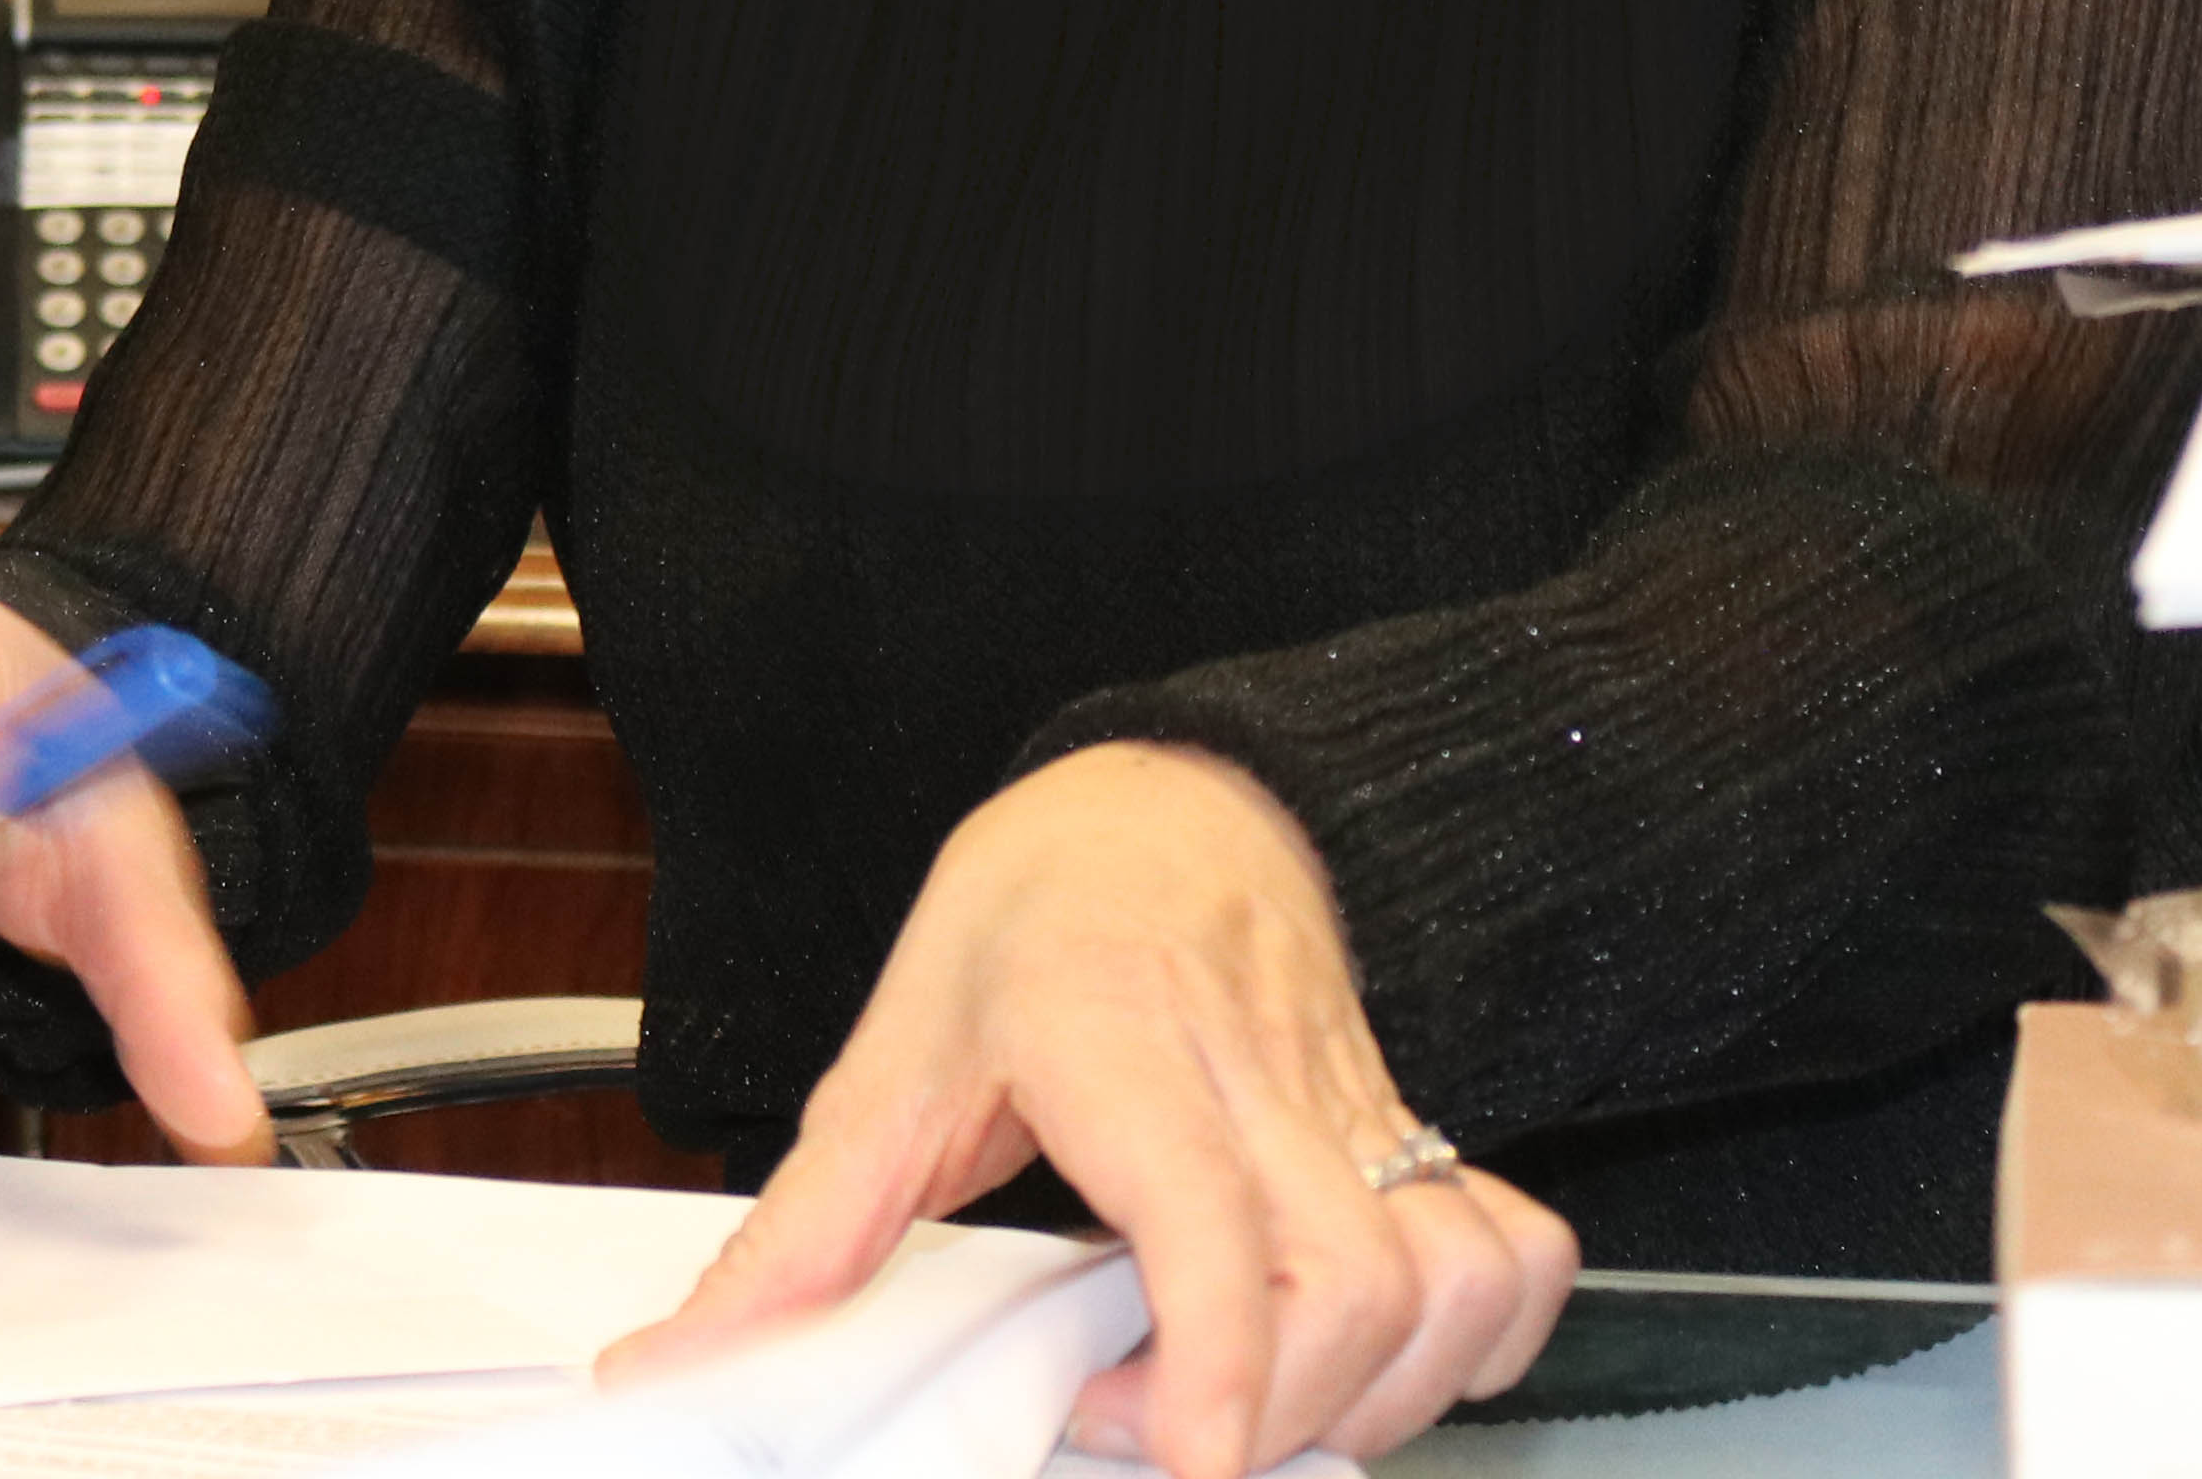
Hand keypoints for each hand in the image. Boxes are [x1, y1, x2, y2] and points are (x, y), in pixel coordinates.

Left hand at [604, 744, 1572, 1478]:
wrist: (1172, 790)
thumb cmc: (1044, 901)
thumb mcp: (900, 1047)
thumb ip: (808, 1227)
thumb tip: (693, 1357)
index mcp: (1119, 1037)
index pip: (1213, 1213)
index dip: (1219, 1360)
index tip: (1185, 1458)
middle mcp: (1257, 1073)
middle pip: (1350, 1279)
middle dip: (1270, 1410)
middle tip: (1144, 1424)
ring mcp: (1354, 1105)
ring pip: (1448, 1273)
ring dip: (1373, 1391)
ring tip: (1247, 1403)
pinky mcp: (1407, 1131)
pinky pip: (1508, 1250)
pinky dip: (1476, 1338)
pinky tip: (1367, 1361)